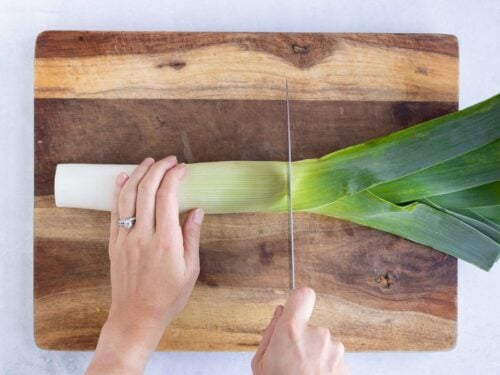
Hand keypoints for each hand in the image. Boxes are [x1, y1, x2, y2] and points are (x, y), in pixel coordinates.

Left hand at [86, 156, 203, 374]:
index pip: (168, 197)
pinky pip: (114, 211)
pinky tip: (123, 177)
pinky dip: (118, 191)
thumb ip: (192, 237)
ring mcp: (125, 238)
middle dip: (158, 169)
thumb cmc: (168, 297)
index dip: (175, 177)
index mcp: (166, 242)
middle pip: (147, 190)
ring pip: (128, 196)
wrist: (136, 317)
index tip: (183, 168)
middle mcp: (143, 235)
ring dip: (138, 174)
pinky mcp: (114, 243)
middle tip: (169, 160)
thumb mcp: (190, 270)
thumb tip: (196, 210)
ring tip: (149, 162)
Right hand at [252, 288, 347, 374]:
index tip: (294, 309)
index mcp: (291, 330)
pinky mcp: (345, 364)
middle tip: (289, 361)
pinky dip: (325, 367)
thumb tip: (279, 313)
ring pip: (322, 343)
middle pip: (310, 325)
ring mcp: (334, 350)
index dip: (298, 301)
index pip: (303, 295)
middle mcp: (317, 335)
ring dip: (314, 355)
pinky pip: (332, 357)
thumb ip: (270, 332)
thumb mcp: (259, 363)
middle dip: (302, 339)